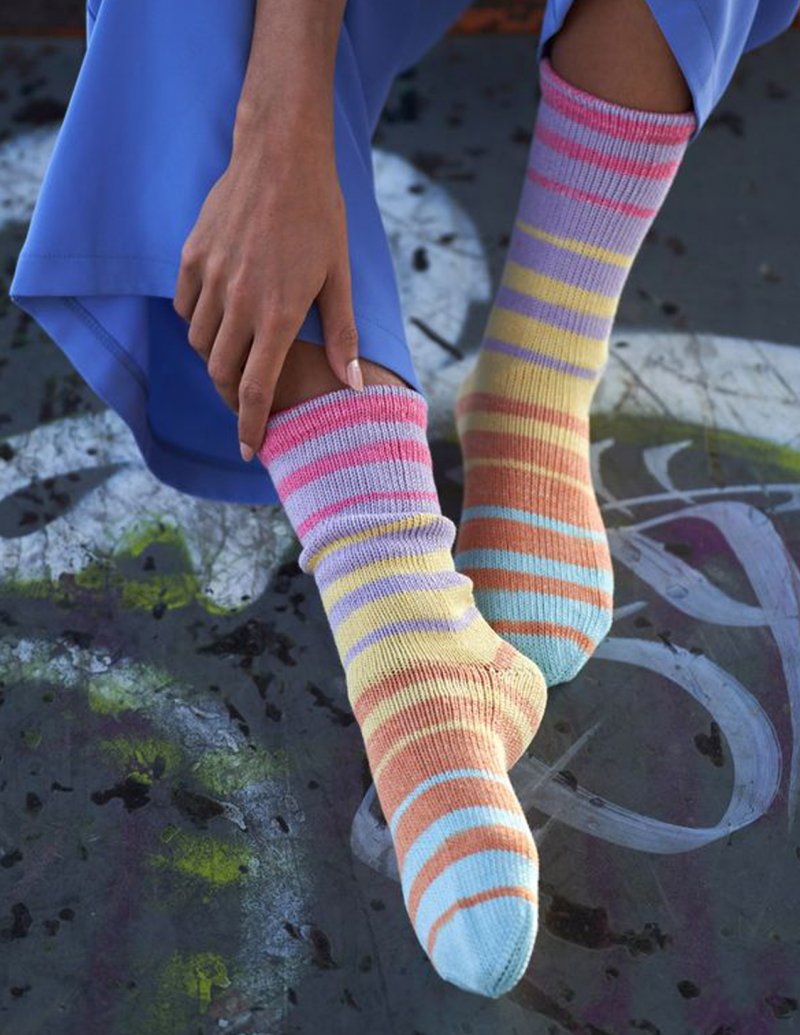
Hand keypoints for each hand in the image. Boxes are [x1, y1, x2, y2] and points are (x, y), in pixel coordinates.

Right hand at [172, 121, 361, 461]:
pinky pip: (185, 308)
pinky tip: (220, 318)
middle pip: (222, 374)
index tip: (250, 451)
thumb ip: (342, 334)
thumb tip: (355, 386)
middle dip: (233, 399)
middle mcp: (239, 301)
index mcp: (279, 313)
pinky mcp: (191, 256)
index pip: (257, 390)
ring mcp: (210, 278)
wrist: (280, 154)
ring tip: (239, 357)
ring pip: (201, 343)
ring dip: (217, 360)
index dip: (251, 427)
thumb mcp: (339, 276)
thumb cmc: (319, 215)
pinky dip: (198, 323)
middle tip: (248, 404)